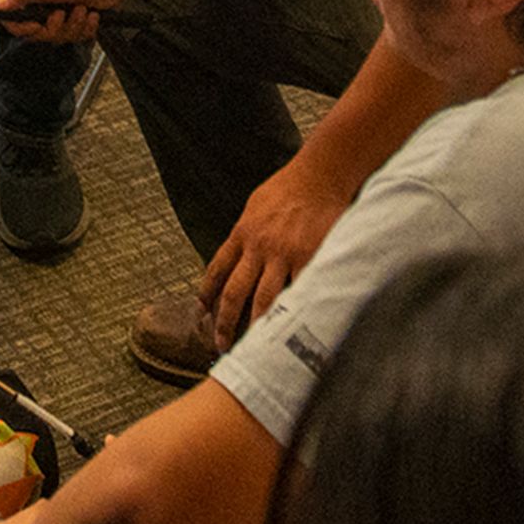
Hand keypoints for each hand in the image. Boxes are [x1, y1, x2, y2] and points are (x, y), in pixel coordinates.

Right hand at [0, 0, 121, 46]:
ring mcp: (61, 11)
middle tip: (62, 13)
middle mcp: (43, 3)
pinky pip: (77, 36)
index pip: (14, 22)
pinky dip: (86, 27)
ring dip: (74, 25)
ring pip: (60, 37)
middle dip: (56, 27)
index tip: (37, 24)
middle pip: (39, 34)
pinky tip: (90, 13)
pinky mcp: (77, 17)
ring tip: (80, 9)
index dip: (25, 28)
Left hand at [203, 157, 353, 344]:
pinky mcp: (309, 259)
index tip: (203, 312)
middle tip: (221, 345)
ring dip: (256, 327)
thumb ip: (247, 232)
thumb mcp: (255, 205)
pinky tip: (292, 331)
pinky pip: (299, 293)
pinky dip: (294, 313)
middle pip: (235, 293)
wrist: (320, 174)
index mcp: (242, 233)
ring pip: (264, 300)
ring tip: (254, 349)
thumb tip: (239, 252)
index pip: (217, 269)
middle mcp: (258, 247)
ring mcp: (283, 255)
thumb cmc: (290, 187)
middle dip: (225, 322)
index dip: (208, 294)